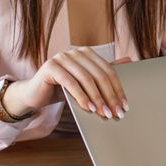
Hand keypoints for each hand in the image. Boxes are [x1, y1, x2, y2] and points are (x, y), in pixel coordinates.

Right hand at [12, 47, 134, 120]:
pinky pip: (70, 83)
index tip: (124, 106)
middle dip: (109, 96)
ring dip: (97, 98)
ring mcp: (62, 57)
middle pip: (99, 75)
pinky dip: (81, 97)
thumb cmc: (62, 89)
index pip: (108, 70)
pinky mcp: (51, 66)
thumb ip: (103, 72)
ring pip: (86, 79)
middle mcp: (75, 52)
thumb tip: (129, 60)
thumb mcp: (85, 83)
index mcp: (86, 53)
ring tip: (104, 113)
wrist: (36, 95)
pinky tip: (88, 108)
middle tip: (116, 112)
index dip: (117, 89)